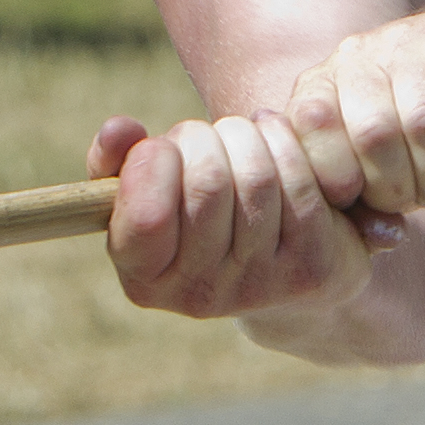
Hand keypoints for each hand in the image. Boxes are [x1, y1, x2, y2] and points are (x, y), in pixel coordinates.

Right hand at [94, 114, 384, 322]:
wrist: (276, 264)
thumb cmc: (196, 214)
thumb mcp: (145, 192)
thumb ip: (116, 161)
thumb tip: (117, 129)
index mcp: (145, 280)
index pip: (149, 215)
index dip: (154, 161)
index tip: (160, 148)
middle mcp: (199, 295)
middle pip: (208, 184)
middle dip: (203, 138)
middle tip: (205, 138)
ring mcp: (259, 286)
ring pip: (256, 178)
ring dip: (245, 135)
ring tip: (238, 137)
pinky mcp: (309, 268)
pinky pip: (298, 183)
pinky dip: (284, 143)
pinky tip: (273, 139)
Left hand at [254, 0, 424, 218]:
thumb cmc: (424, 113)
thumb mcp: (381, 151)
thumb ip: (366, 198)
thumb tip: (383, 236)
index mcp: (326, 81)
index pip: (311, 127)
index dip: (339, 178)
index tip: (367, 202)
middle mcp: (362, 53)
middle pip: (372, 135)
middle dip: (401, 188)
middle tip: (420, 199)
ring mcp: (414, 39)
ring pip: (422, 122)